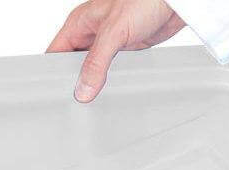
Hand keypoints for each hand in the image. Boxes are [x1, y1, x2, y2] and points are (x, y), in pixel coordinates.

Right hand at [47, 0, 185, 102]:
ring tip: (95, 98)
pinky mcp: (125, 52)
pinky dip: (111, 81)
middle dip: (75, 82)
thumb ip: (96, 62)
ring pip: (93, 71)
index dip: (52, 73)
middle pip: (73, 66)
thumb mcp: (113, 32)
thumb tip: (83, 89)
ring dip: (96, 83)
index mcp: (79, 24)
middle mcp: (91, 34)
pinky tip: (112, 90)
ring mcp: (108, 44)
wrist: (175, 3)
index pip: (55, 54)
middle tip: (77, 100)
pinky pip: (111, 72)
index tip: (56, 93)